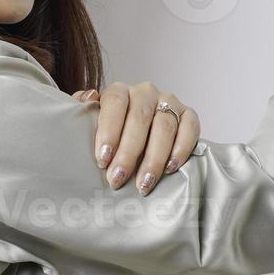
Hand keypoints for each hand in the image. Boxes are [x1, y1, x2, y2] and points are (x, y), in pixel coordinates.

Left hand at [71, 82, 200, 195]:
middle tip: (118, 179)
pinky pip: (190, 128)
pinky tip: (170, 168)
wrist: (136, 135)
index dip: (109, 130)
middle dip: (128, 153)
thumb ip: (83, 110)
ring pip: (164, 126)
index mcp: (119, 90)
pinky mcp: (189, 115)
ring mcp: (169, 102)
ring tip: (143, 184)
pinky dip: (182, 149)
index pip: (115, 102)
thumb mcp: (90, 121)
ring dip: (154, 158)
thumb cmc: (110, 132)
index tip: (102, 159)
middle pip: (140, 118)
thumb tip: (87, 98)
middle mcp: (145, 92)